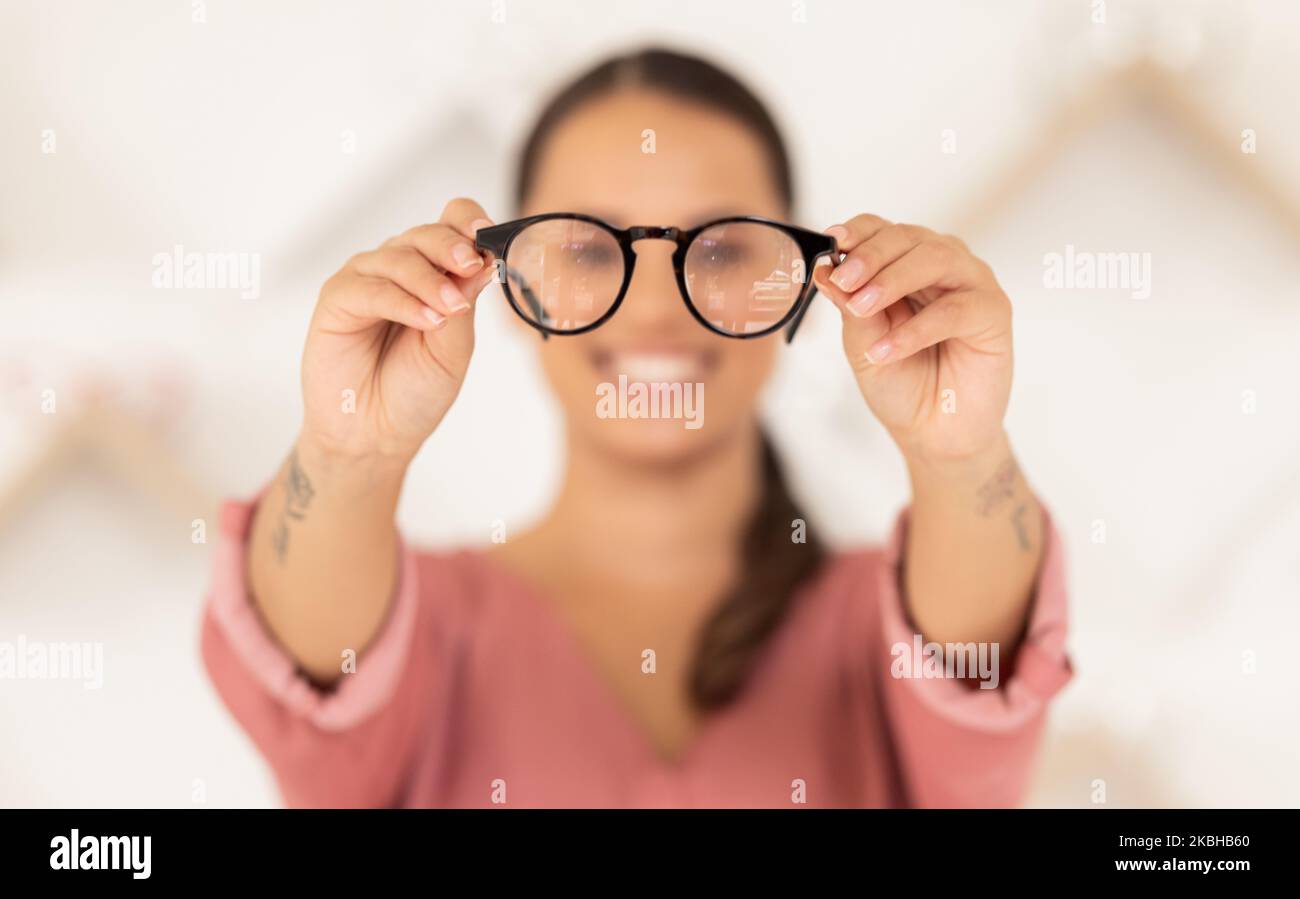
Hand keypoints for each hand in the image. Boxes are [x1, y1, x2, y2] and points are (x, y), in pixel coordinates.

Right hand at [300, 198, 499, 462]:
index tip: (492, 236)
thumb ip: (465, 302)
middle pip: (427, 234)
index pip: (452, 224)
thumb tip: (485, 259)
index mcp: (434, 272)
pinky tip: (426, 320)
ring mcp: (366, 280)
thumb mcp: (455, 348)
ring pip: (400, 257)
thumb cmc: (416, 390)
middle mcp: (400, 269)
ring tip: (450, 311)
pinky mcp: (337, 299)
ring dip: (430, 281)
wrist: (376, 434)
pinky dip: (402, 301)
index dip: (471, 223)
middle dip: (453, 246)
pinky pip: (371, 288)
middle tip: (471, 266)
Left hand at [814, 215, 1012, 466]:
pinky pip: (955, 310)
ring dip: (893, 281)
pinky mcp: (993, 312)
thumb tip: (824, 270)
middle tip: (843, 279)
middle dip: (871, 256)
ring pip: (935, 260)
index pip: (882, 230)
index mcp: (906, 264)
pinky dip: (916, 329)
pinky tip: (886, 350)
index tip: (829, 243)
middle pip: (908, 238)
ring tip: (862, 308)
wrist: (933, 432)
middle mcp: (942, 265)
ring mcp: (971, 284)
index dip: (857, 232)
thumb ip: (850, 306)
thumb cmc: (901, 381)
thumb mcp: (862, 343)